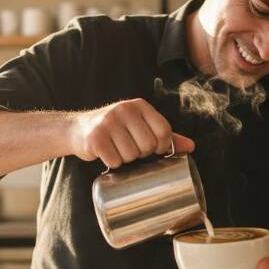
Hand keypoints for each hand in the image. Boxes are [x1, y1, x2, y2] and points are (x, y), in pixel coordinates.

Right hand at [68, 98, 193, 168]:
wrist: (77, 129)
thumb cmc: (114, 130)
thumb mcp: (139, 125)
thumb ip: (164, 134)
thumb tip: (191, 146)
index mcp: (139, 105)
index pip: (163, 130)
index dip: (162, 146)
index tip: (154, 149)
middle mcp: (124, 110)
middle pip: (148, 145)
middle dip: (141, 153)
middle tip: (130, 149)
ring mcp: (108, 123)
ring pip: (132, 155)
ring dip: (126, 159)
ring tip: (117, 150)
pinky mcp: (95, 138)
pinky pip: (114, 161)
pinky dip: (112, 163)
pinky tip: (107, 155)